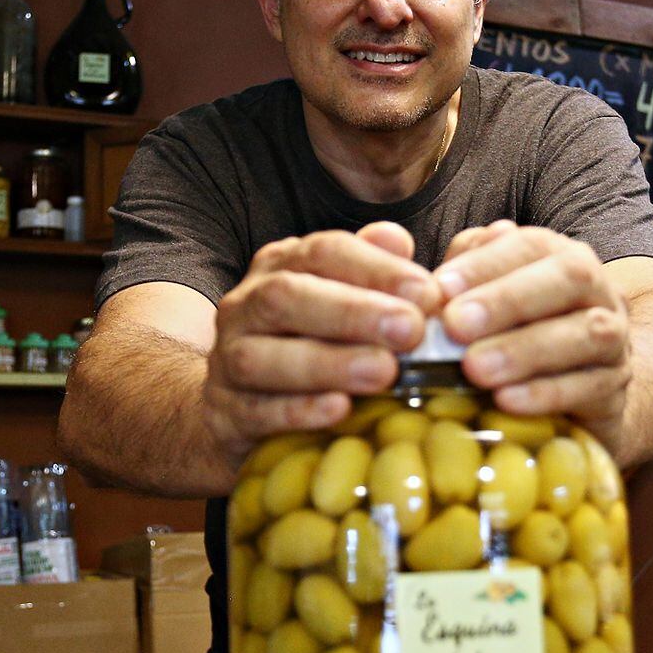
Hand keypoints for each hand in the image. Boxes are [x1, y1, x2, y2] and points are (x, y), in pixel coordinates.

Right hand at [204, 221, 439, 468]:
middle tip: (409, 330)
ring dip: (327, 363)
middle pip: (286, 297)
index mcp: (279, 267)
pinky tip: (340, 411)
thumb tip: (398, 239)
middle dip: (352, 312)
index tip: (427, 293)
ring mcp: (226, 359)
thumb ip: (370, 269)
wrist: (239, 406)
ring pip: (261, 357)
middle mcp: (245, 306)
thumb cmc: (308, 343)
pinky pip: (254, 411)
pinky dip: (298, 411)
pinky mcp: (224, 413)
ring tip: (384, 372)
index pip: (324, 252)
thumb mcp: (341, 299)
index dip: (377, 269)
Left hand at [435, 222, 631, 447]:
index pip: (532, 245)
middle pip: (570, 278)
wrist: (580, 398)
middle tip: (456, 325)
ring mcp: (616, 342)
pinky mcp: (615, 392)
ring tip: (475, 368)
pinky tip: (505, 401)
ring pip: (588, 333)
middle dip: (509, 300)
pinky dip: (546, 394)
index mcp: (562, 259)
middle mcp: (598, 292)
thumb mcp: (487, 304)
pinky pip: (591, 389)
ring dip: (527, 349)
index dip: (487, 263)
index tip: (441, 287)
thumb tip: (437, 283)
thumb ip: (464, 283)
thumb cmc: (519, 339)